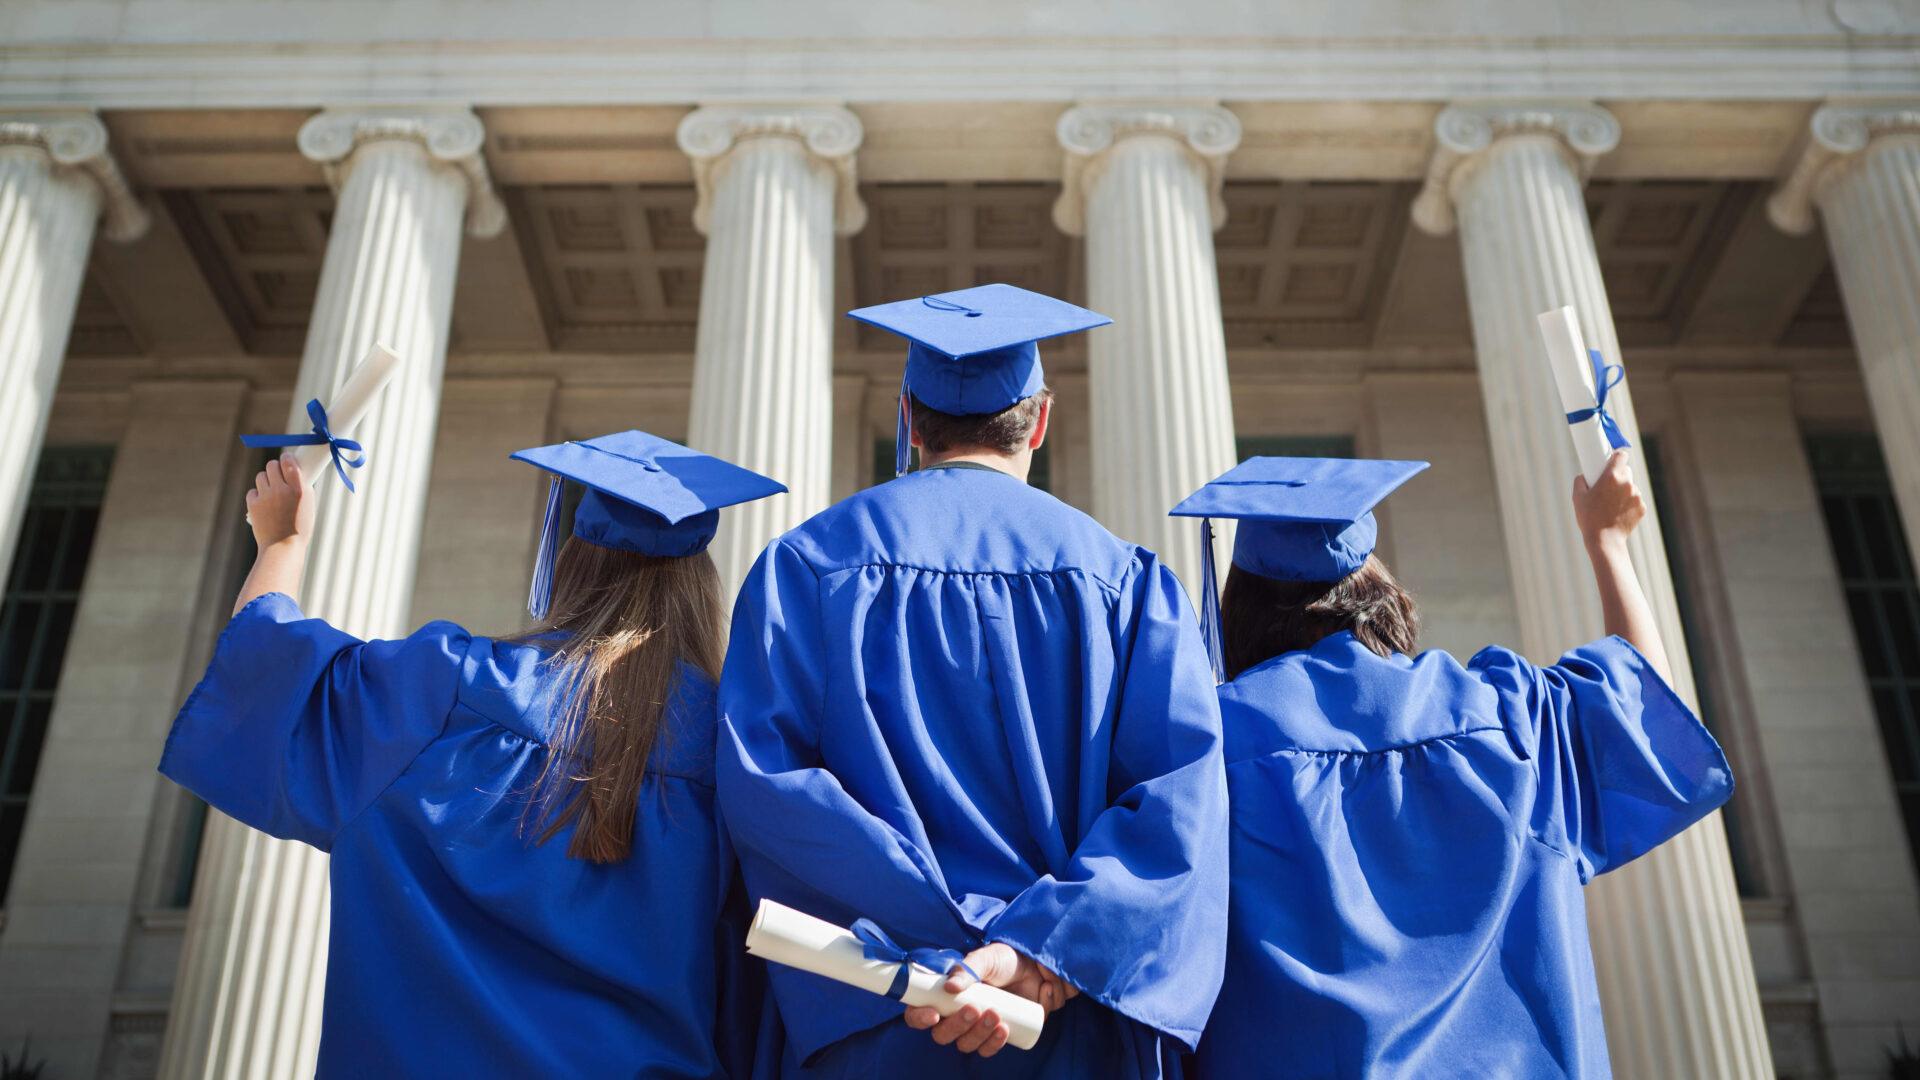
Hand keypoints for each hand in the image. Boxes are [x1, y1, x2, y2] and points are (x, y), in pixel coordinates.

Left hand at [247, 454, 314, 548]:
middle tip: (278, 475)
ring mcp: (266, 497)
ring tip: (271, 491)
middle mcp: (281, 490)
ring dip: (266, 480)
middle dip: (275, 468)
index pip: (289, 462)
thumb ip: (301, 488)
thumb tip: (293, 473)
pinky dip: (258, 495)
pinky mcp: (253, 504)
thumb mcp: (308, 506)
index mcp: (299, 489)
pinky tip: (264, 503)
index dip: (286, 458)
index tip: (287, 459)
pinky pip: (253, 491)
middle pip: (272, 465)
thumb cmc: (299, 529)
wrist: (282, 547)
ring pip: (261, 476)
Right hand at [901, 943, 1076, 1057]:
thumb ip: (968, 968)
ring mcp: (976, 1027)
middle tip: (974, 1010)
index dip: (919, 1018)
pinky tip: (1004, 1031)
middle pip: (943, 1034)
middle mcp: (955, 1014)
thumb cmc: (1005, 960)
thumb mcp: (986, 958)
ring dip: (978, 1034)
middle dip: (957, 1026)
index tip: (933, 1014)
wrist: (1037, 969)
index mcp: (944, 995)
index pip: (919, 1012)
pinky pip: (988, 1049)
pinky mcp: (995, 1035)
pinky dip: (994, 1044)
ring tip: (995, 1015)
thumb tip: (950, 986)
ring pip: (966, 1044)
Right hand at [1572, 450, 1644, 552]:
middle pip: (1626, 471)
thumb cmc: (1589, 518)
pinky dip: (1629, 504)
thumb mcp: (1577, 497)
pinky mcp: (1642, 507)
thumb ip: (1580, 480)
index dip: (1617, 457)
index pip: (1621, 455)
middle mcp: (1627, 483)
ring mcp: (1636, 495)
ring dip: (1624, 491)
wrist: (1605, 540)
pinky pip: (1635, 500)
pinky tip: (1618, 513)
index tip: (1612, 460)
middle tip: (1608, 486)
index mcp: (1611, 476)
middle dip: (1618, 476)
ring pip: (1631, 487)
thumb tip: (1583, 475)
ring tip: (1611, 505)